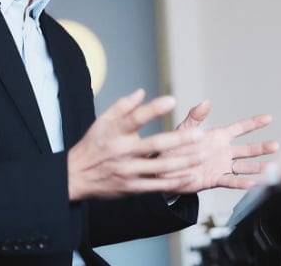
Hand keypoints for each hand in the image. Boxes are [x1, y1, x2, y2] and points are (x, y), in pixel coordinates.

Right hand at [67, 89, 204, 200]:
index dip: (153, 109)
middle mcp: (123, 152)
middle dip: (178, 140)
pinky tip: (191, 175)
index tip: (172, 100)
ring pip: (161, 168)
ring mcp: (129, 171)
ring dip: (184, 162)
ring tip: (203, 154)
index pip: (135, 118)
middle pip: (154, 145)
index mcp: (115, 132)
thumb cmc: (93, 144)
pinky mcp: (133, 187)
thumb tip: (142, 92)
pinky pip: (158, 185)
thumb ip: (122, 106)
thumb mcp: (101, 121)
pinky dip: (176, 182)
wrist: (77, 175)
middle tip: (199, 134)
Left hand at [162, 101, 277, 191]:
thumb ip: (196, 116)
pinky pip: (231, 181)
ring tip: (272, 168)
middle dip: (262, 148)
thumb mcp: (185, 129)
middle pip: (248, 149)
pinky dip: (241, 183)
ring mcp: (221, 166)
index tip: (269, 118)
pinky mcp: (215, 179)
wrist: (164, 166)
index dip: (254, 123)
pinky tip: (253, 183)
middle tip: (276, 146)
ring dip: (258, 167)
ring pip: (244, 167)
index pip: (240, 128)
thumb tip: (206, 102)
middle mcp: (223, 151)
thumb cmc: (175, 145)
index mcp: (218, 137)